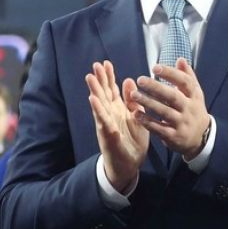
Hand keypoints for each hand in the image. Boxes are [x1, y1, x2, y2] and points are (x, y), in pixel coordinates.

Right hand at [86, 60, 148, 192]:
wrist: (128, 165)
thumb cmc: (132, 141)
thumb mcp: (137, 117)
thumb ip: (132, 100)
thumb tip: (129, 80)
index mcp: (119, 110)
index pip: (112, 90)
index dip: (108, 77)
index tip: (105, 63)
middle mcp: (110, 115)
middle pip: (103, 94)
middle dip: (99, 80)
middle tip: (95, 65)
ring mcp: (107, 124)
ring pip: (100, 105)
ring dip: (95, 91)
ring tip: (90, 77)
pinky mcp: (107, 135)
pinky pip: (103, 121)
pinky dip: (98, 110)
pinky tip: (93, 100)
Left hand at [132, 58, 210, 159]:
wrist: (200, 137)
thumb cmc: (193, 110)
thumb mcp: (195, 94)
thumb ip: (187, 77)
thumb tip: (180, 59)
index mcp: (195, 96)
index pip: (185, 82)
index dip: (171, 74)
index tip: (155, 67)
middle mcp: (189, 109)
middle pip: (173, 97)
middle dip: (157, 88)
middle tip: (141, 79)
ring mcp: (182, 123)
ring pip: (164, 112)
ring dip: (149, 103)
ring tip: (134, 94)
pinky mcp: (174, 136)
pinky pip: (159, 128)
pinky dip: (147, 122)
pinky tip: (136, 114)